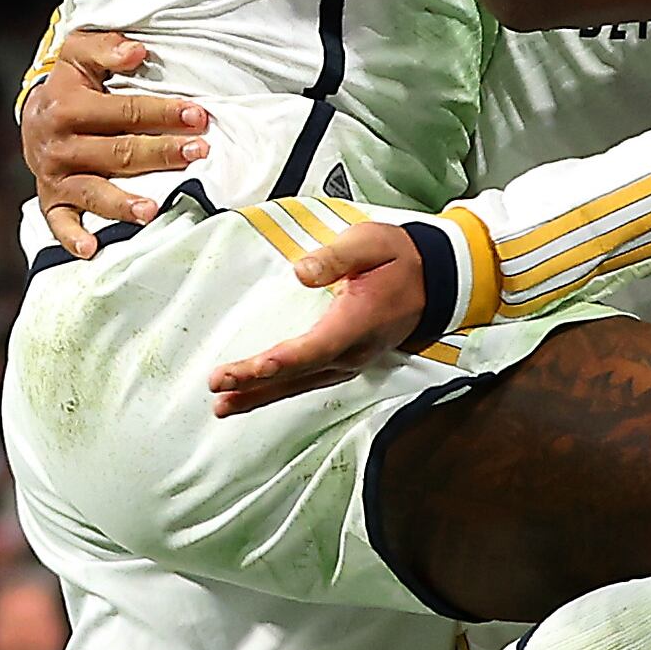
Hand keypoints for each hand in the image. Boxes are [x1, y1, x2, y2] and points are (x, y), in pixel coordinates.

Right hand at [24, 31, 206, 259]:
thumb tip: (138, 51)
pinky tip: (93, 249)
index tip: (198, 117)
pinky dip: (73, 238)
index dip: (162, 113)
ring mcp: (55, 176)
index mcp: (68, 107)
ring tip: (152, 210)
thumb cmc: (70, 85)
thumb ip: (107, 47)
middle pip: (118, 153)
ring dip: (123, 202)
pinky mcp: (52, 201)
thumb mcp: (80, 54)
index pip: (125, 111)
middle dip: (160, 153)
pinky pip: (60, 223)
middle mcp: (60, 145)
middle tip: (198, 153)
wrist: (34, 118)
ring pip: (94, 191)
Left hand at [205, 221, 434, 415]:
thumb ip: (337, 257)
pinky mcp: (344, 363)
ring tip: (223, 405)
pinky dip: (276, 391)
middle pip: (298, 373)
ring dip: (260, 396)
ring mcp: (349, 362)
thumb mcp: (371, 243)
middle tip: (217, 386)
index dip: (281, 361)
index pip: (314, 348)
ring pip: (299, 384)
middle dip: (255, 382)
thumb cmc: (399, 260)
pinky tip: (253, 396)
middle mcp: (352, 351)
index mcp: (356, 323)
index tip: (251, 368)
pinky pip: (306, 382)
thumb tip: (302, 272)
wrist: (433, 282)